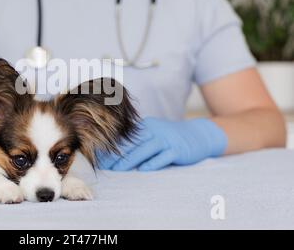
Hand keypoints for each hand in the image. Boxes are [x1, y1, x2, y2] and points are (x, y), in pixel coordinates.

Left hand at [97, 117, 226, 171]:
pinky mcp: (178, 149)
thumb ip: (137, 143)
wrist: (198, 135)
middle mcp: (154, 130)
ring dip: (130, 160)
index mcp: (145, 126)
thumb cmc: (170, 139)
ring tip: (117, 169)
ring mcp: (167, 139)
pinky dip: (152, 163)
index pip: (125, 138)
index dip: (111, 148)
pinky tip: (142, 170)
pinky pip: (163, 157)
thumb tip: (115, 156)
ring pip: (145, 150)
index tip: (98, 158)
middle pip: (132, 144)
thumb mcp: (153, 135)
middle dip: (116, 155)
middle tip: (103, 166)